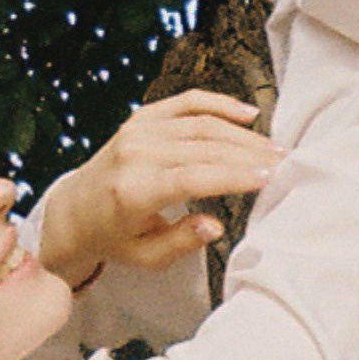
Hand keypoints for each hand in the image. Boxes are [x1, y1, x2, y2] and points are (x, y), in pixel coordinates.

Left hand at [37, 92, 286, 291]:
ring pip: (200, 124)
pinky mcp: (140, 118)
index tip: (268, 178)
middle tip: (284, 162)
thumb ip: (181, 242)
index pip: (193, 178)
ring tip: (274, 146)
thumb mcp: (145, 257)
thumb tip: (215, 226)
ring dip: (241, 134)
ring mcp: (136, 131)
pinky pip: (185, 102)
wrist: (73, 210)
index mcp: (133, 191)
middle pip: (203, 148)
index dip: (233, 177)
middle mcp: (134, 154)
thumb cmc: (113, 237)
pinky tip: (248, 113)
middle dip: (248, 154)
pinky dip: (218, 104)